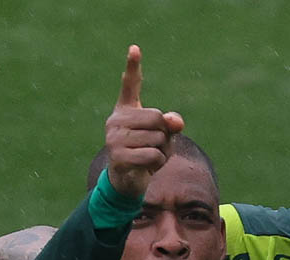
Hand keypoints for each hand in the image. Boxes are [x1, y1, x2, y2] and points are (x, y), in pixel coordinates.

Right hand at [104, 45, 184, 197]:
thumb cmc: (145, 152)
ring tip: (150, 157)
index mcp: (125, 110)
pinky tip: (148, 167)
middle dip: (164, 135)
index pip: (130, 85)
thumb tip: (176, 121)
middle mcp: (116, 120)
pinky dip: (158, 163)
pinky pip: (153, 155)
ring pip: (157, 138)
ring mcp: (114, 138)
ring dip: (162, 151)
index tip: (135, 48)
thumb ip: (171, 124)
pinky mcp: (118, 157)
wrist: (128, 181)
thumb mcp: (163, 135)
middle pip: (157, 118)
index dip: (133, 66)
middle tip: (155, 146)